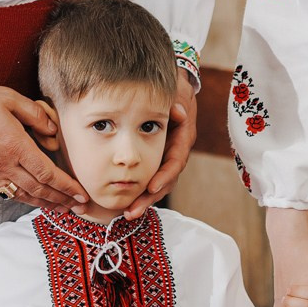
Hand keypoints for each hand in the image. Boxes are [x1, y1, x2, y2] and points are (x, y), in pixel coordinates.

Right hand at [0, 71, 84, 207]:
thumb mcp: (9, 97)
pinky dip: (23, 198)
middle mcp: (3, 164)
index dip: (67, 187)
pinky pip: (6, 192)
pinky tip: (32, 199)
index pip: (47, 173)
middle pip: (38, 190)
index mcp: (14, 145)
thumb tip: (53, 132)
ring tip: (60, 209)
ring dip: (44, 204)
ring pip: (22, 195)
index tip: (81, 194)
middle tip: (78, 207)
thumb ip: (35, 114)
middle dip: (61, 200)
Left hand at [123, 76, 197, 219]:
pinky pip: (150, 180)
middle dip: (149, 198)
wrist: (173, 92)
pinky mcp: (156, 161)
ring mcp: (165, 159)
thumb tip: (177, 112)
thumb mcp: (176, 94)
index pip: (175, 162)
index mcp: (182, 139)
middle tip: (132, 211)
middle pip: (166, 181)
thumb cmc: (173, 92)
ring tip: (128, 213)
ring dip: (143, 200)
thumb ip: (176, 103)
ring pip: (158, 185)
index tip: (151, 188)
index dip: (164, 176)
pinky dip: (139, 192)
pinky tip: (125, 204)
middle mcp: (175, 153)